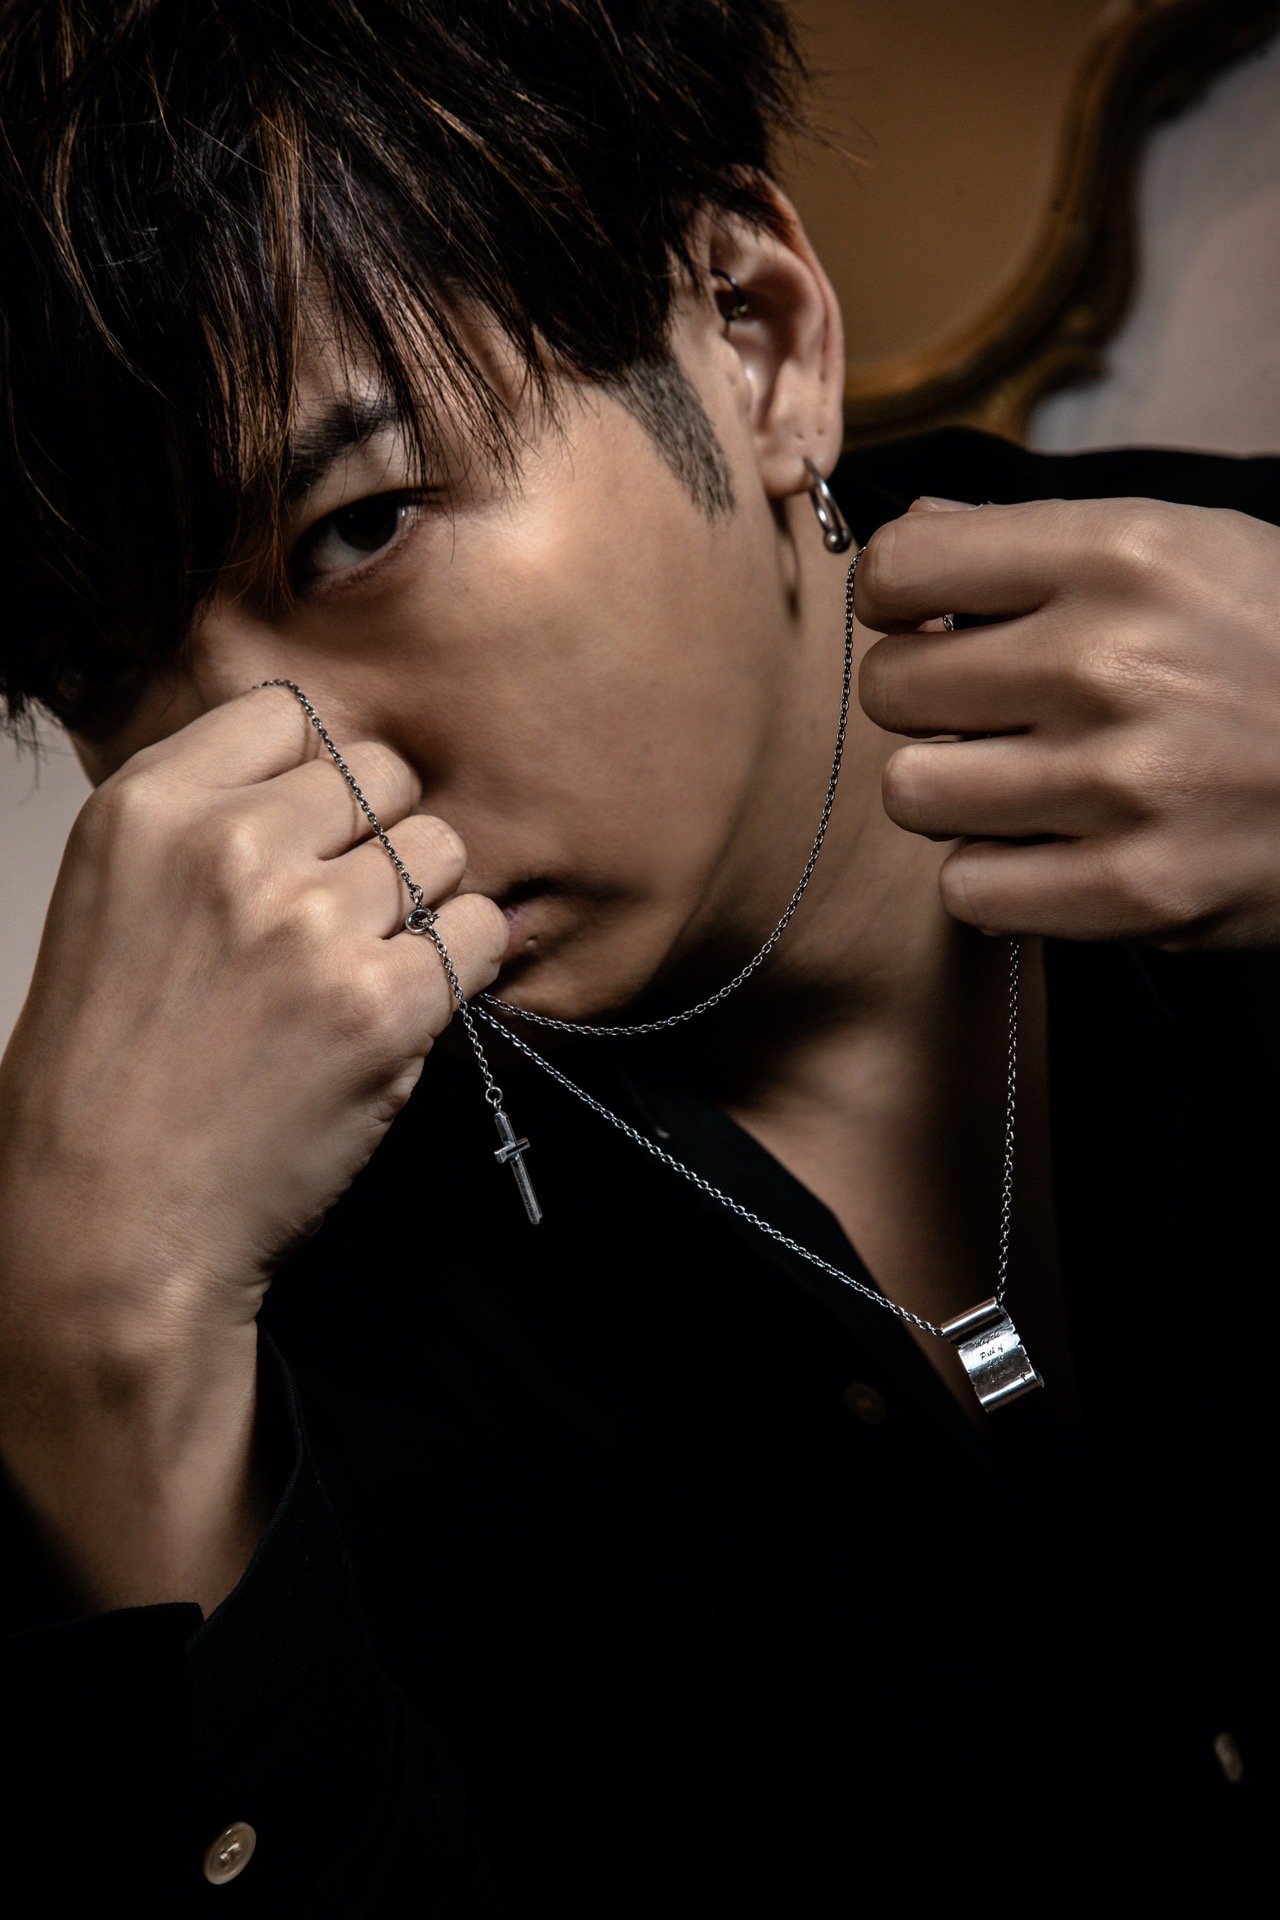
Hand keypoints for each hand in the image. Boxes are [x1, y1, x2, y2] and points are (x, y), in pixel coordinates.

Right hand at [0, 685, 506, 1343]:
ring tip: (370, 962)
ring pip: (441, 849)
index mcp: (150, 807)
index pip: (290, 714)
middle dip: (378, 835)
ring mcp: (311, 924)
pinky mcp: (381, 1005)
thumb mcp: (114, 900)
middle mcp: (232, 847)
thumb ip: (209, 822)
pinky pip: (478, 931)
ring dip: (423, 900)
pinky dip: (464, 964)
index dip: (315, 774)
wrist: (112, 1218)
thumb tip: (325, 774)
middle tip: (346, 909)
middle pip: (380, 774)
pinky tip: (409, 1002)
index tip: (311, 828)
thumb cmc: (112, 1071)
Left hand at [856, 494, 1279, 948]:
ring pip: (913, 791)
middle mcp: (1109, 660)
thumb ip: (1038, 539)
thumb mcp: (1186, 549)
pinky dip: (994, 876)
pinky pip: (966, 886)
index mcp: (1121, 553)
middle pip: (890, 687)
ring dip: (953, 791)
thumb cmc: (1279, 646)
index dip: (897, 598)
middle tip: (990, 711)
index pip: (899, 566)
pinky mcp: (1133, 889)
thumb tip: (916, 525)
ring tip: (1022, 782)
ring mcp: (1121, 782)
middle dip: (926, 700)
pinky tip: (1050, 848)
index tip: (930, 619)